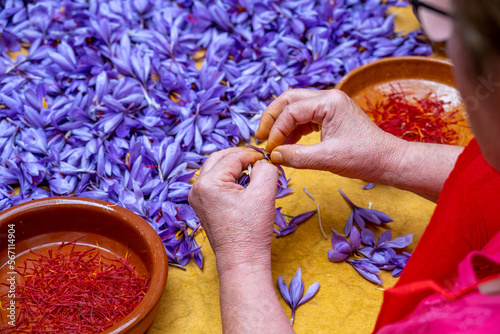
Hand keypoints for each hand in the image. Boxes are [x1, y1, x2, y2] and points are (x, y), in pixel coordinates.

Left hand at [188, 147, 278, 274]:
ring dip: (233, 166)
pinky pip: (213, 183)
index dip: (252, 154)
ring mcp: (197, 198)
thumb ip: (266, 169)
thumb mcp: (264, 194)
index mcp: (208, 183)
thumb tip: (263, 162)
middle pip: (218, 158)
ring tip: (252, 172)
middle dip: (239, 156)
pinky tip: (243, 185)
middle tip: (258, 160)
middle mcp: (197, 188)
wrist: (242, 261)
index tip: (268, 158)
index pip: (233, 157)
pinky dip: (228, 179)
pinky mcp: (202, 206)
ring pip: (215, 169)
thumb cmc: (251, 231)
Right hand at [255, 89, 403, 181]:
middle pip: (289, 100)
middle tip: (260, 137)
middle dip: (272, 118)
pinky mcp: (331, 115)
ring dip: (281, 124)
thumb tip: (272, 157)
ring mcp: (330, 105)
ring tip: (272, 144)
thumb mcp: (328, 159)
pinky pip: (304, 117)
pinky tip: (287, 144)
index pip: (291, 110)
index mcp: (329, 102)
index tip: (269, 150)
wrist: (388, 161)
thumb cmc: (365, 158)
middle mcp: (329, 98)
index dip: (276, 130)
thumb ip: (297, 157)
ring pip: (295, 107)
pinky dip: (292, 129)